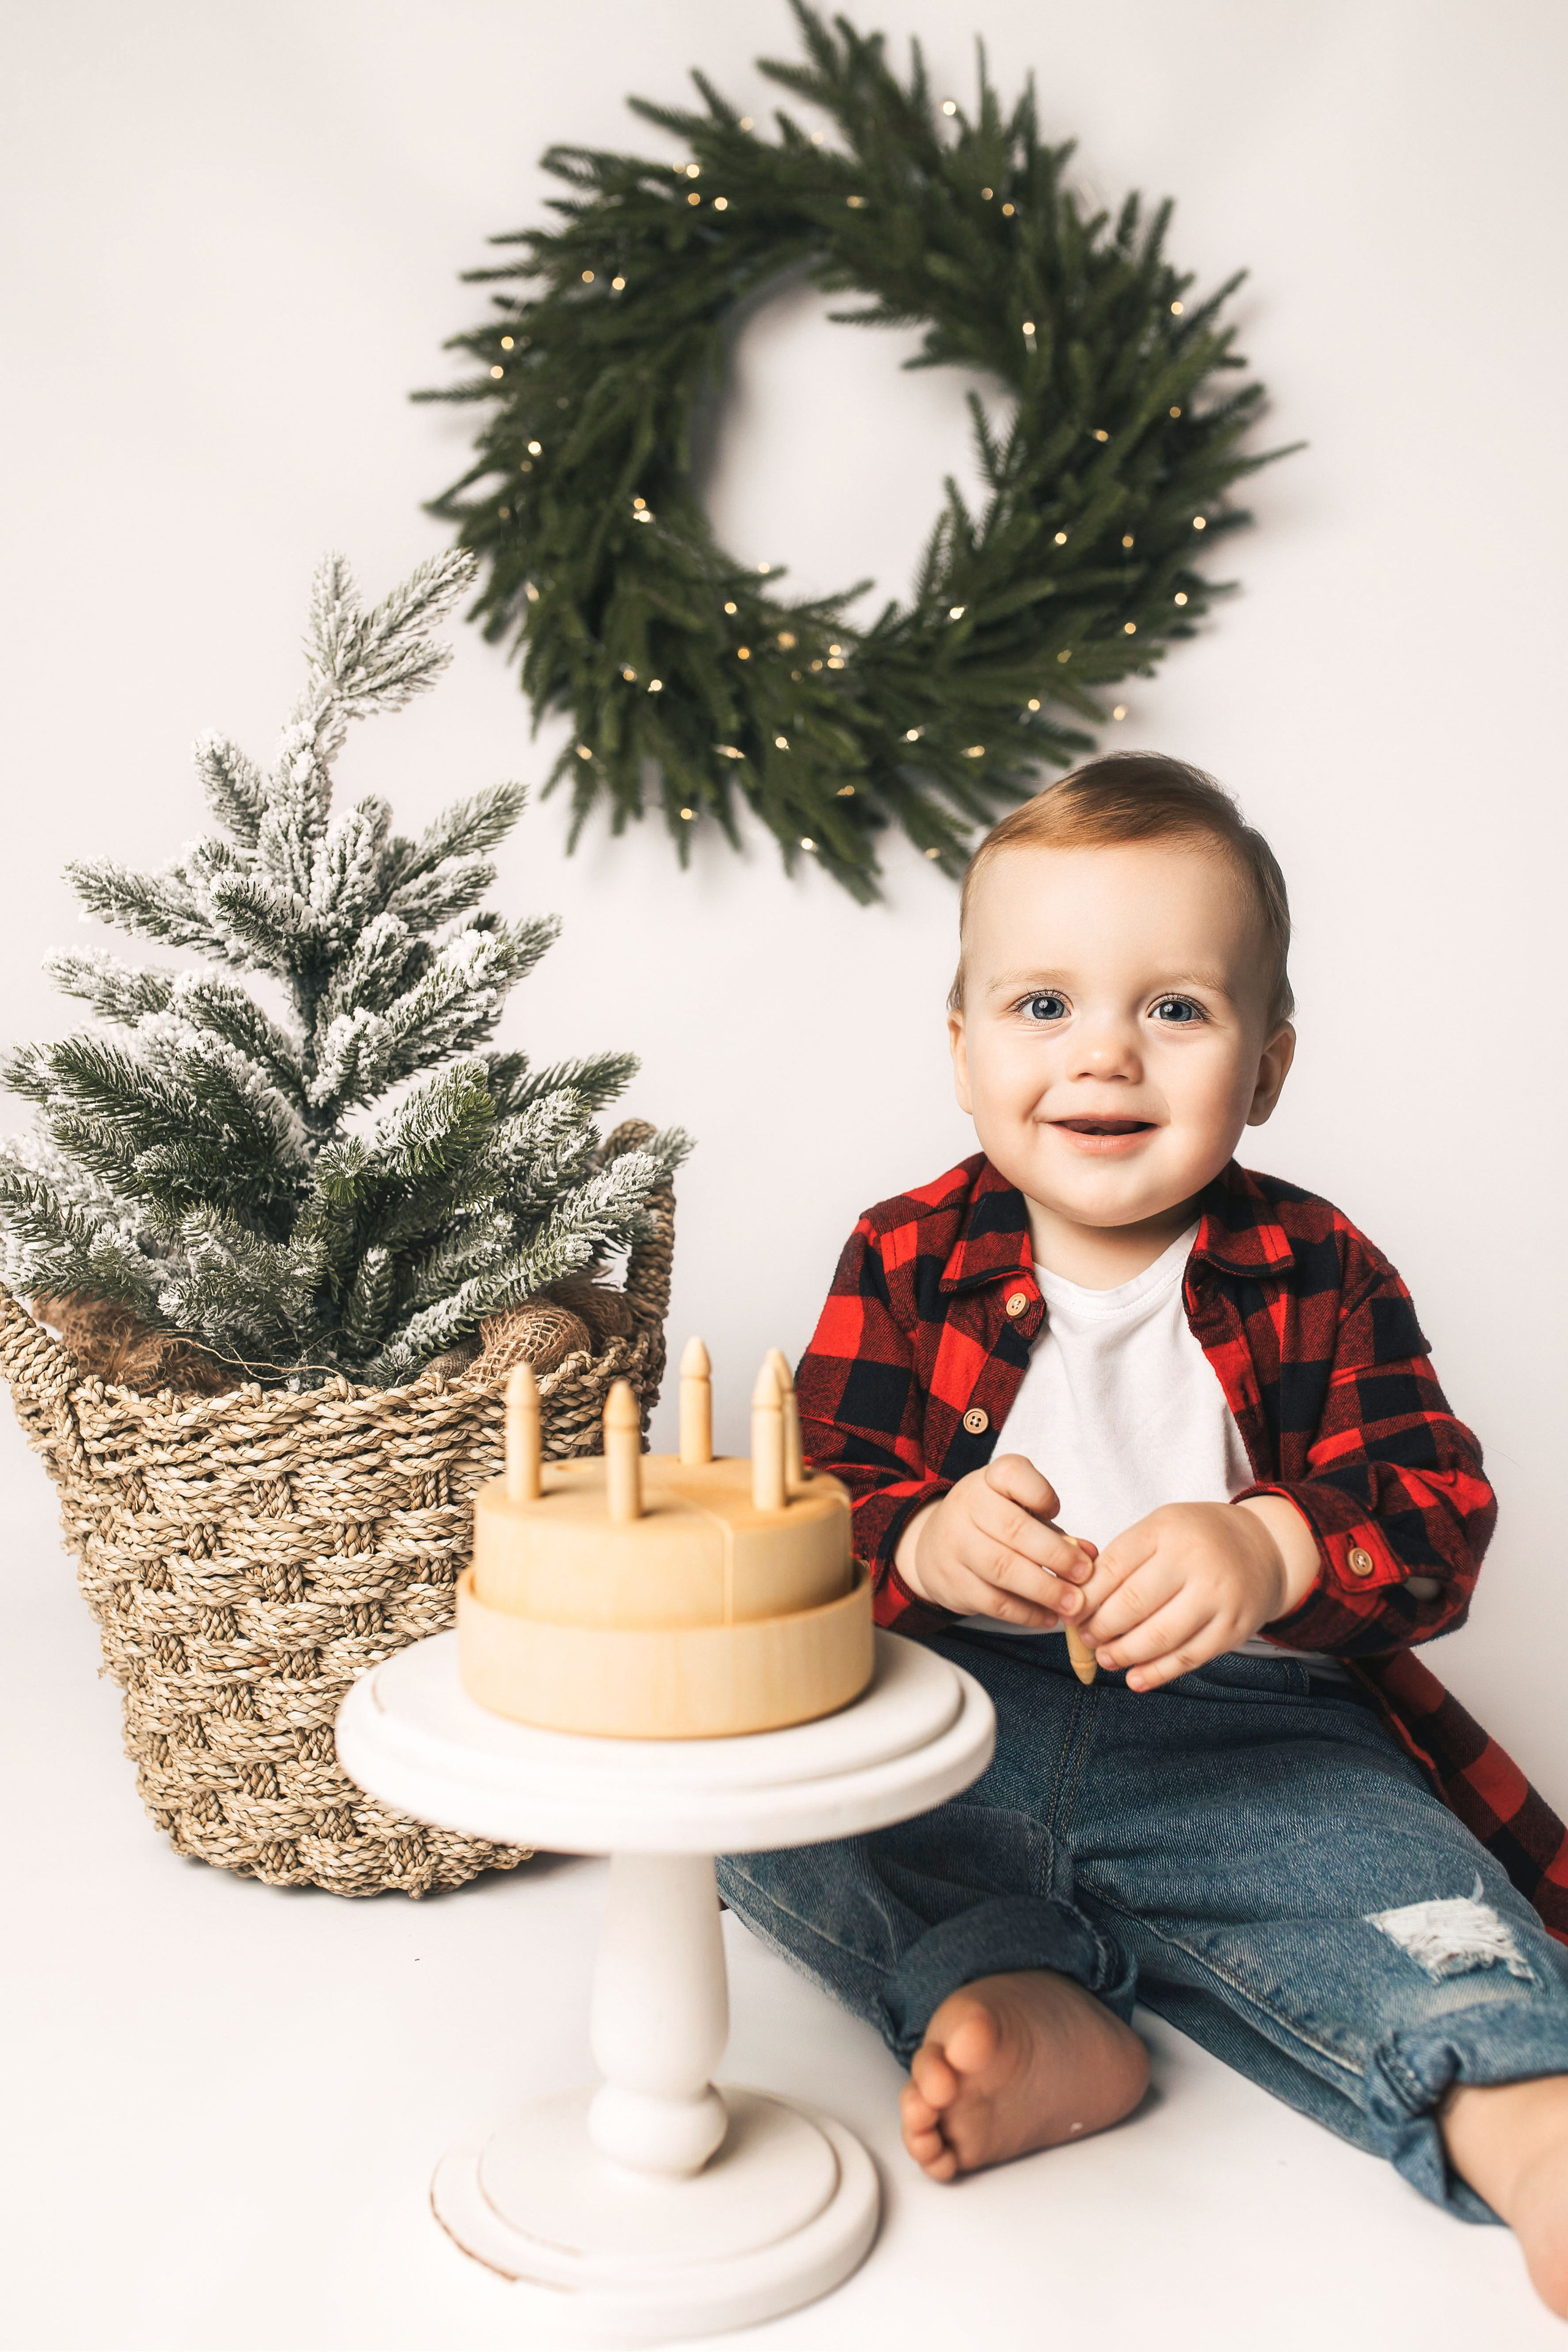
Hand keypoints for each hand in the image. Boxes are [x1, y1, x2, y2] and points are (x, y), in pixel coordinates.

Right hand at [895, 1455, 1096, 1629]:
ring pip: (1002, 1569)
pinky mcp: (952, 1582)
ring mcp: (955, 1545)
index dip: (1040, 1493)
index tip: (1057, 1511)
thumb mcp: (1019, 1514)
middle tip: (1084, 1575)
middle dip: (1056, 1555)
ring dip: (1044, 1590)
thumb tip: (1091, 1554)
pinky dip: (1026, 1613)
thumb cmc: (991, 1526)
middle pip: (1013, 1529)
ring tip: (1073, 1604)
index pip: (1012, 1474)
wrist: (932, 1547)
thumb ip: (1055, 1531)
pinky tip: (1048, 1617)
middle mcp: (967, 1508)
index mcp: (987, 1481)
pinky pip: (993, 1601)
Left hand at [1075, 1496, 1319, 1691]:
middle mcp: (1195, 1560)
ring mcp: (1219, 1596)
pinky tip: (1135, 1679)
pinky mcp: (1235, 1628)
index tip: (1071, 1614)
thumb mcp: (1159, 1529)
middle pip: (1133, 1603)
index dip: (1086, 1597)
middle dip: (1101, 1628)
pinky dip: (1158, 1673)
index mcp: (1166, 1529)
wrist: (1263, 1549)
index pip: (1114, 1567)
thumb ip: (1122, 1559)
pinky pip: (1189, 1657)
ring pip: (1160, 1636)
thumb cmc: (1197, 1539)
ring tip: (1107, 1658)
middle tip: (1087, 1638)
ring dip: (1125, 1654)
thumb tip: (1080, 1602)